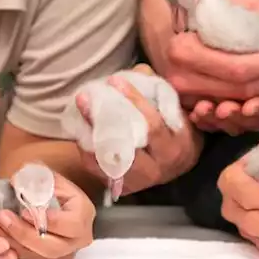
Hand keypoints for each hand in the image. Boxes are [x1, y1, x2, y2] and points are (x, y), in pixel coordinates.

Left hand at [0, 172, 94, 258]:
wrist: (44, 198)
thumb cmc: (48, 185)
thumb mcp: (48, 176)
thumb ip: (37, 176)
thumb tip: (17, 181)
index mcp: (82, 218)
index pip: (70, 225)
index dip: (49, 221)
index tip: (24, 211)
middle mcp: (73, 242)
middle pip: (49, 247)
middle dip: (22, 233)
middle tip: (1, 216)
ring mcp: (57, 255)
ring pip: (31, 256)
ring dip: (5, 240)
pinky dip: (0, 246)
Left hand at [74, 65, 202, 197]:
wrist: (181, 165)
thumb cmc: (176, 130)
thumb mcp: (175, 109)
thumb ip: (157, 90)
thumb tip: (137, 72)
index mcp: (174, 146)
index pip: (152, 125)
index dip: (133, 101)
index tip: (115, 81)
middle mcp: (158, 167)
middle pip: (125, 145)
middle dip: (101, 121)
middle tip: (83, 97)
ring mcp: (139, 180)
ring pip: (109, 160)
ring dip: (89, 138)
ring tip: (77, 115)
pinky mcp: (124, 187)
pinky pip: (100, 171)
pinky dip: (88, 153)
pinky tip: (80, 133)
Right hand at [168, 0, 258, 134]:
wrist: (188, 31)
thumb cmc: (213, 15)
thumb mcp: (235, 4)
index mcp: (185, 52)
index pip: (237, 68)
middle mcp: (181, 81)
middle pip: (241, 92)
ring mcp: (187, 101)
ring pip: (240, 111)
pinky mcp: (195, 112)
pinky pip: (231, 121)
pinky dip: (258, 113)